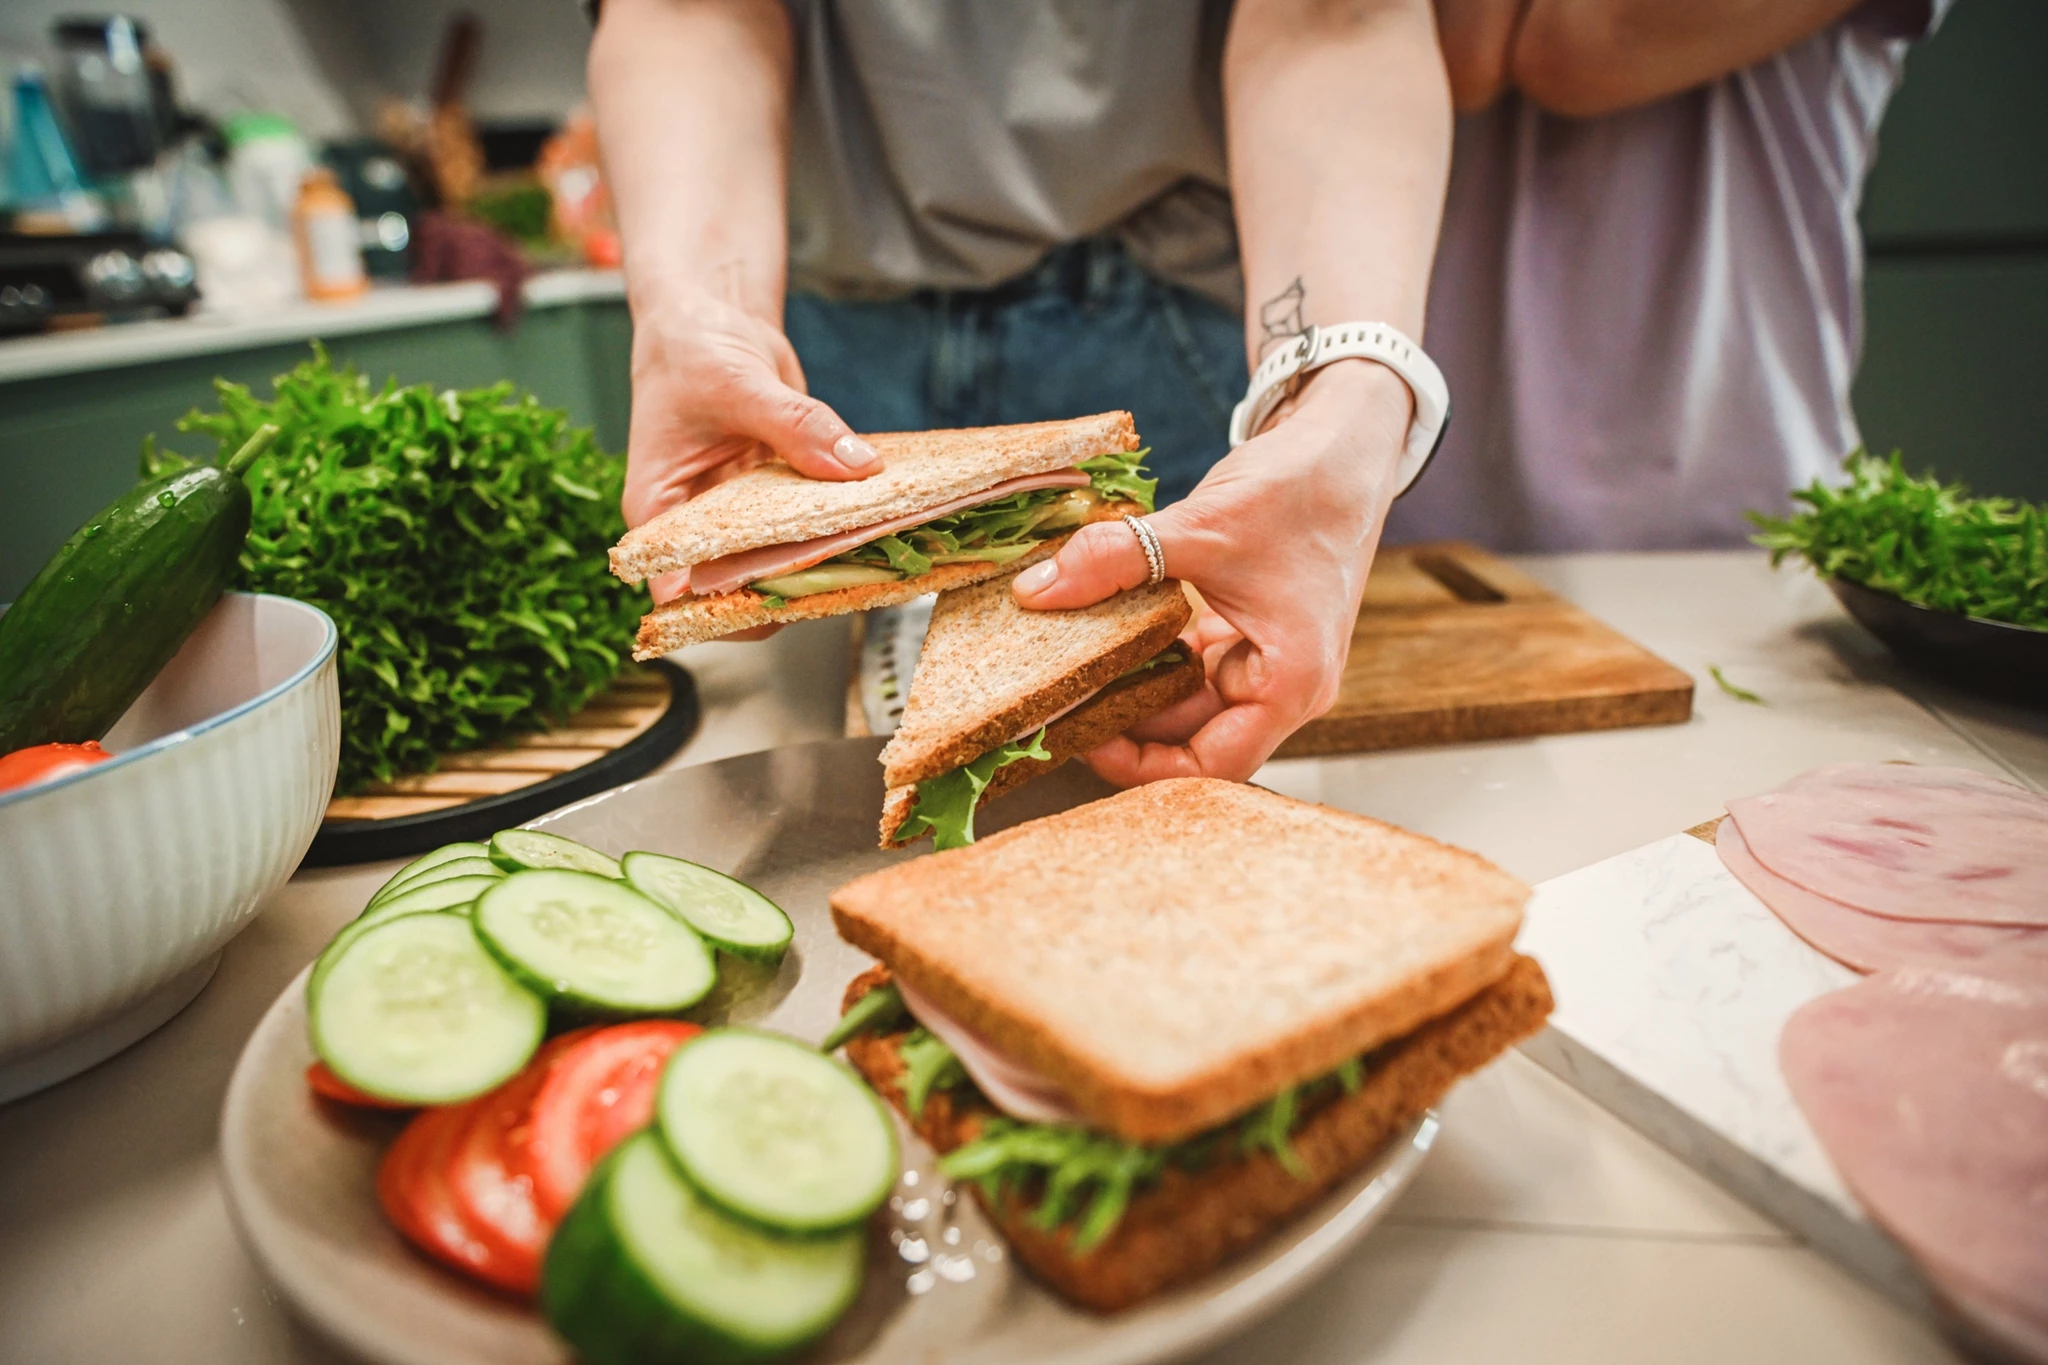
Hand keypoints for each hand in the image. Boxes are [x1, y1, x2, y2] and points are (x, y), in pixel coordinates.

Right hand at [622, 284, 880, 604]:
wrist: (711, 319)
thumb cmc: (692, 348)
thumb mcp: (738, 383)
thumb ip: (795, 426)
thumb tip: (856, 466)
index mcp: (661, 513)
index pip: (684, 594)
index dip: (729, 609)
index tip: (786, 599)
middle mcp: (699, 526)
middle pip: (743, 586)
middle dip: (795, 586)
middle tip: (854, 570)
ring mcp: (743, 515)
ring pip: (786, 559)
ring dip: (829, 557)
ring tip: (879, 548)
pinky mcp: (781, 497)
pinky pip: (813, 522)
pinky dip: (844, 521)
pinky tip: (883, 516)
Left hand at [1012, 361, 1411, 781]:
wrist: (1343, 444)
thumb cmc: (1302, 489)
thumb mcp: (1200, 526)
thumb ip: (1116, 560)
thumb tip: (1037, 589)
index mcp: (1292, 682)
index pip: (1213, 764)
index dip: (1144, 765)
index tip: (1082, 738)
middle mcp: (1285, 685)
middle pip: (1196, 738)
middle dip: (1127, 723)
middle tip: (1058, 699)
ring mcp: (1269, 661)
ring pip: (1189, 702)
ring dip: (1135, 686)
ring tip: (1072, 666)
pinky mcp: (1253, 634)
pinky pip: (1193, 665)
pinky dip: (1151, 653)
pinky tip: (1106, 633)